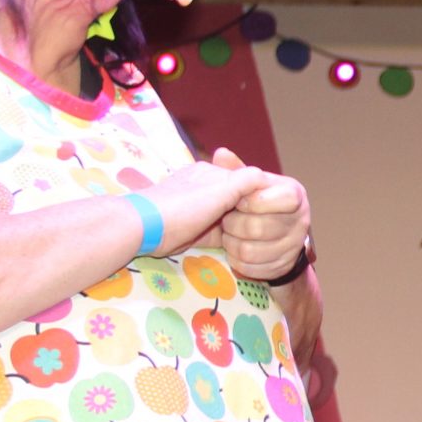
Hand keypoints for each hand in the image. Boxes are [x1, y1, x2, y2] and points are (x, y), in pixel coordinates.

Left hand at [144, 159, 268, 255]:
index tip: (275, 209)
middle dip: (249, 214)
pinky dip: (232, 241)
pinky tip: (242, 247)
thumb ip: (245, 180)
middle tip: (259, 226)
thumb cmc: (184, 205)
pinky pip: (222, 235)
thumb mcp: (220, 189)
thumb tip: (265, 176)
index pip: (247, 181)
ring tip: (250, 237)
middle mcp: (208, 190)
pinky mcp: (198, 233)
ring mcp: (202, 212)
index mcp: (213, 174)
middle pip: (241, 202)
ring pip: (233, 220)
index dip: (261, 196)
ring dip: (241, 229)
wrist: (146, 230)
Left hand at [209, 147, 311, 280]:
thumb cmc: (253, 203)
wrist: (266, 237)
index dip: (256, 202)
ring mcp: (294, 246)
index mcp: (294, 194)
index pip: (284, 198)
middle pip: (259, 228)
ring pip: (252, 251)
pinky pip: (253, 268)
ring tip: (228, 235)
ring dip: (231, 244)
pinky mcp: (283, 266)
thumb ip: (235, 172)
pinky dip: (237, 261)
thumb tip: (221, 153)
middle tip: (226, 219)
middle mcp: (301, 220)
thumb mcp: (245, 184)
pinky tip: (235, 251)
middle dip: (233, 224)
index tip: (238, 202)